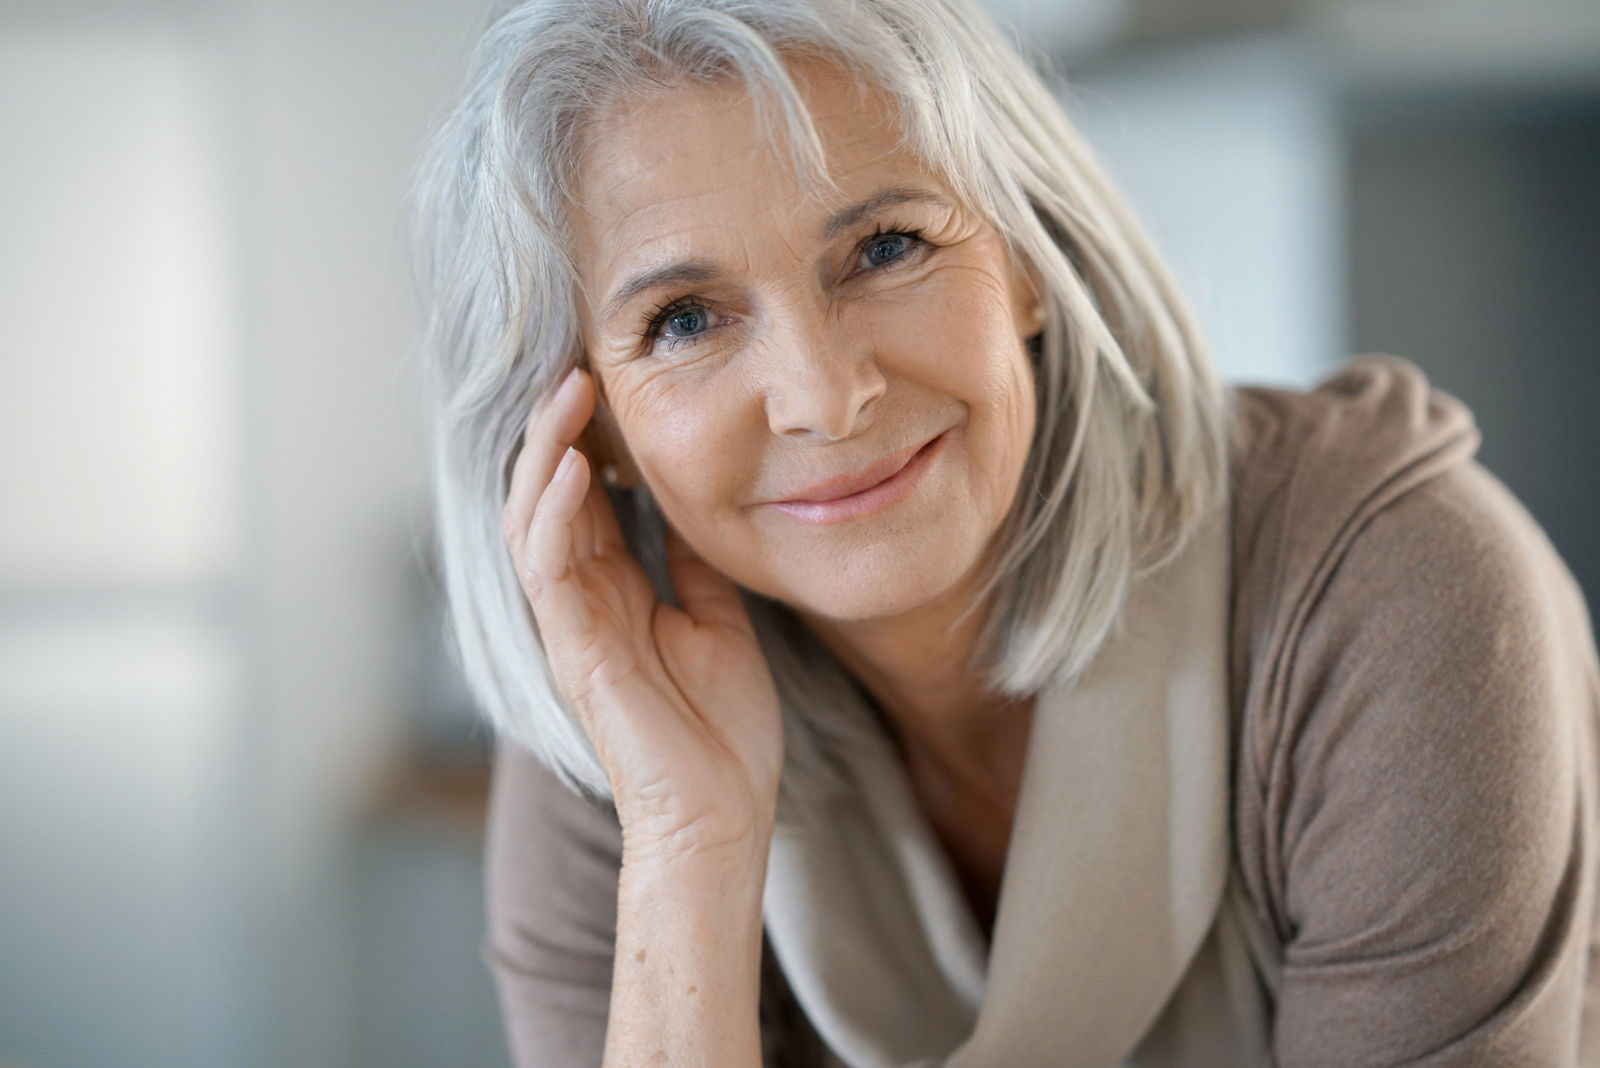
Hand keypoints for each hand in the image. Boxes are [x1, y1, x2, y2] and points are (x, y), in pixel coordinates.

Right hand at [503, 367, 783, 860]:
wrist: (722, 811)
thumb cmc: (721, 728)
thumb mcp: (717, 619)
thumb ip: (690, 566)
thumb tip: (687, 507)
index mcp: (614, 593)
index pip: (586, 499)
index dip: (590, 438)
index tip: (609, 380)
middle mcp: (582, 601)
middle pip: (548, 496)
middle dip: (556, 429)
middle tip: (576, 367)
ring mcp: (571, 623)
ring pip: (531, 519)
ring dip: (543, 452)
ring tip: (566, 393)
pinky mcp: (572, 649)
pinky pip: (547, 567)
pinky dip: (553, 512)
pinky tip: (571, 465)